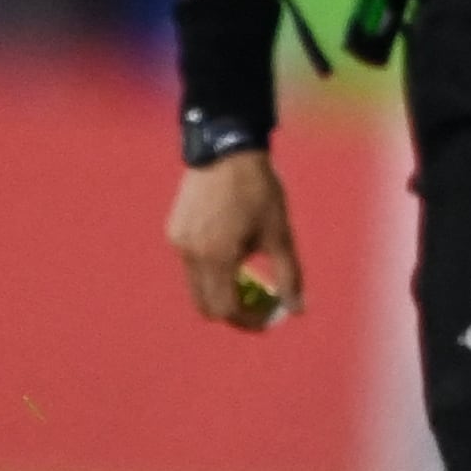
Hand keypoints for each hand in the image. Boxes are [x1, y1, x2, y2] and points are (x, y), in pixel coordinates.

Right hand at [168, 149, 303, 329]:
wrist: (226, 149)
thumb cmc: (259, 191)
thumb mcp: (280, 234)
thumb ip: (289, 276)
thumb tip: (297, 310)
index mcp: (216, 257)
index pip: (227, 309)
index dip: (249, 321)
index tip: (269, 318)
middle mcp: (190, 254)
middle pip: (207, 306)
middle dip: (234, 311)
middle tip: (260, 303)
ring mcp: (178, 242)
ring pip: (197, 287)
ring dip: (222, 290)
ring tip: (249, 272)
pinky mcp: (174, 230)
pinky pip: (190, 265)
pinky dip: (210, 271)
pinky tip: (232, 249)